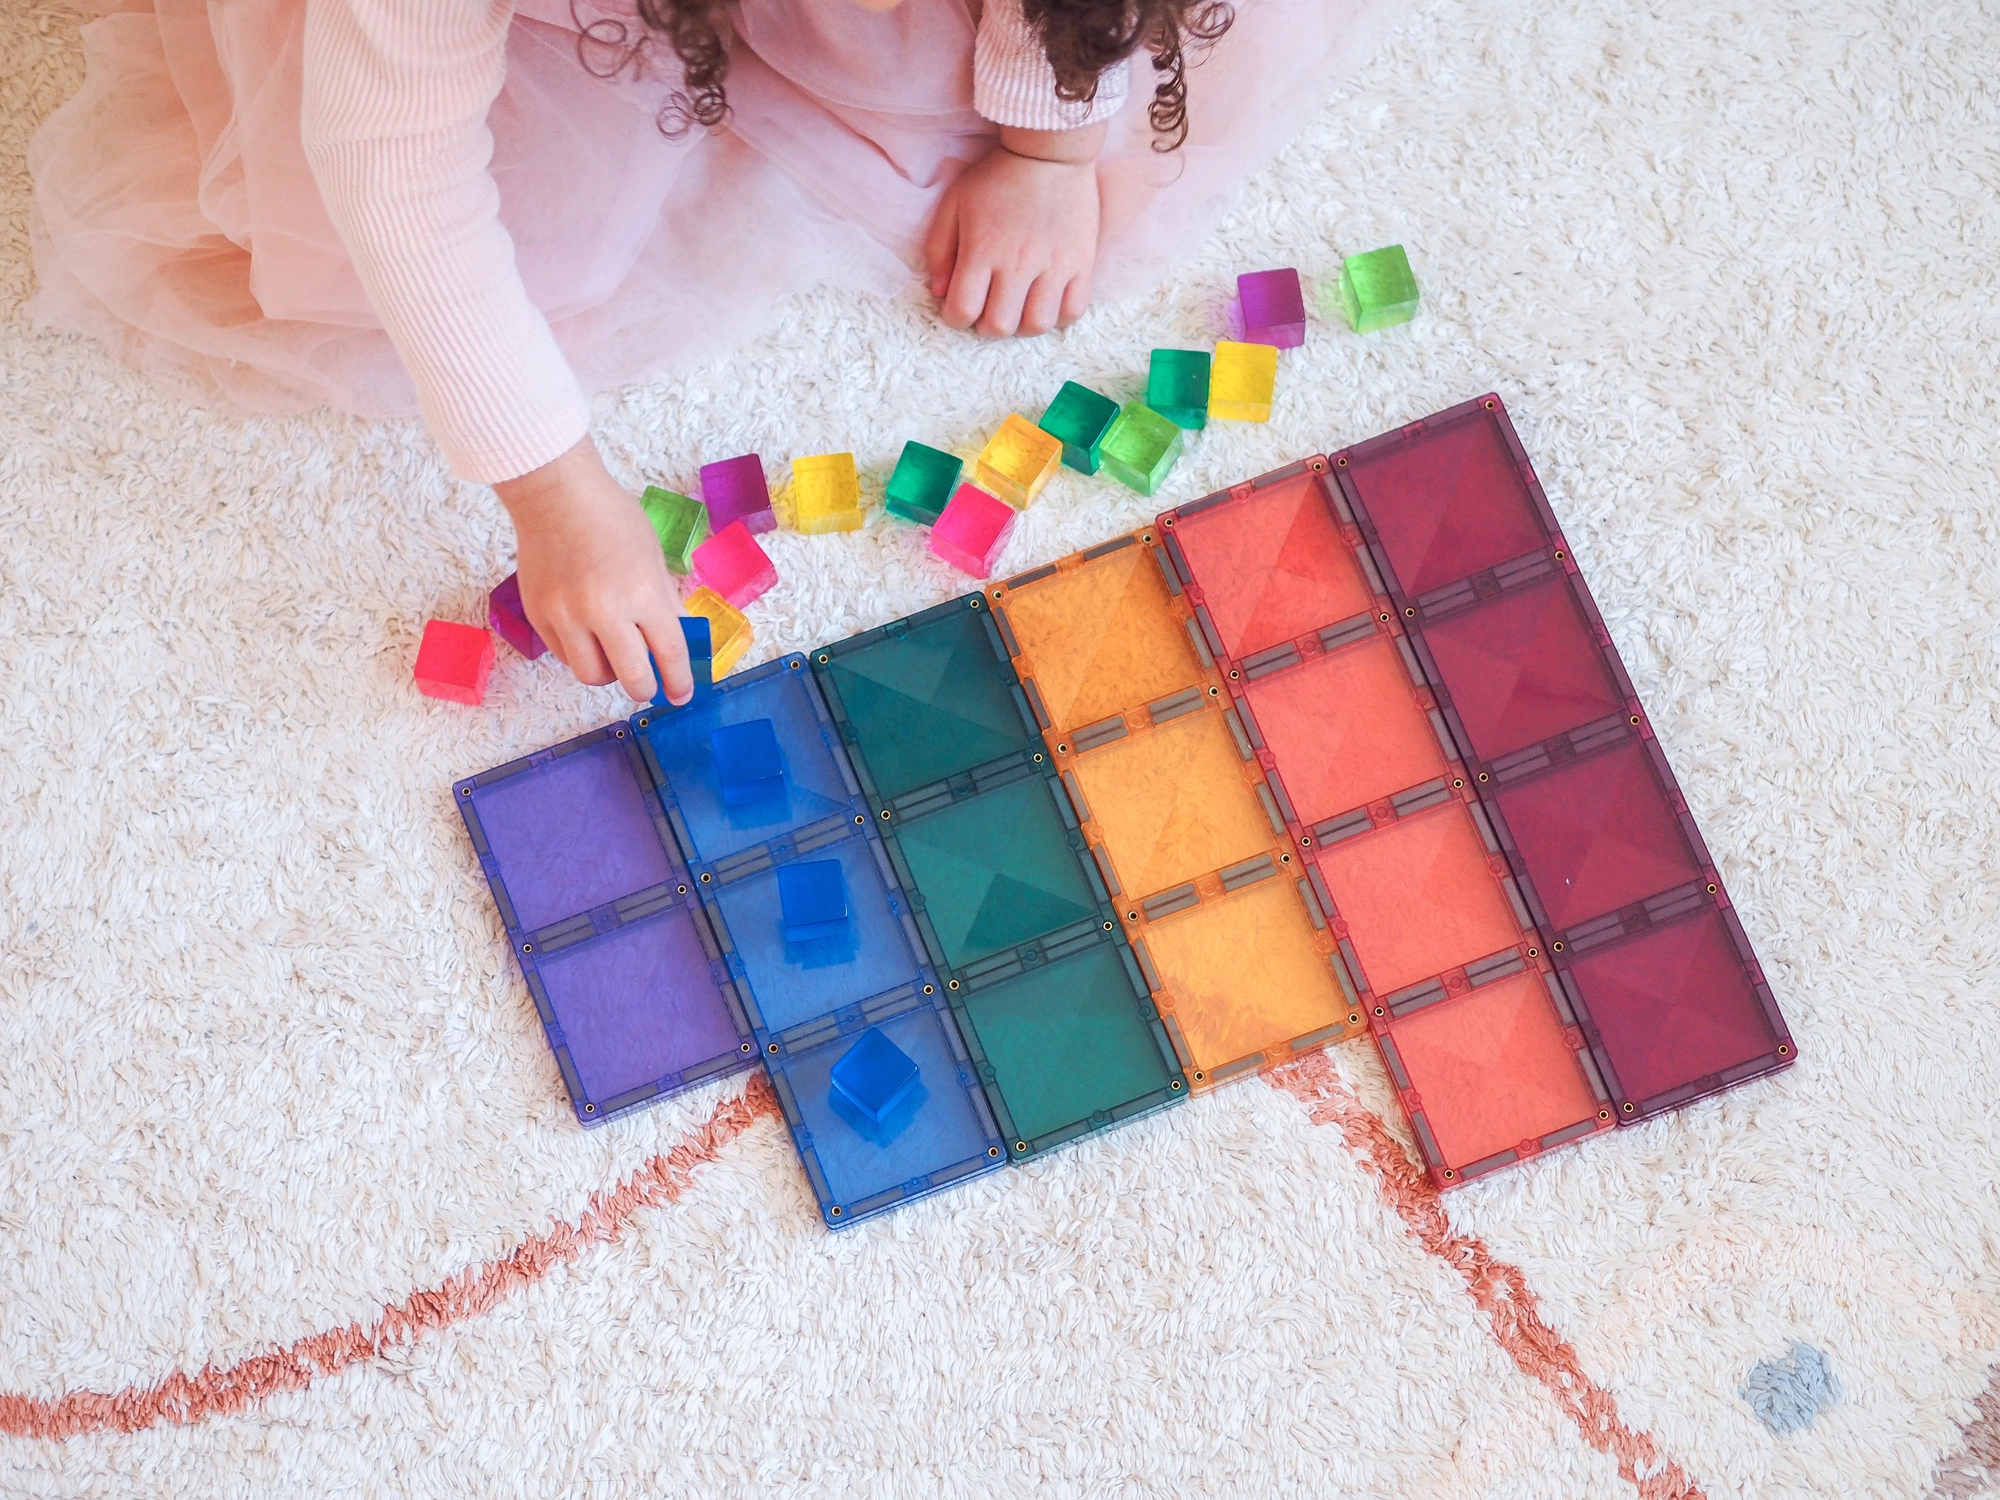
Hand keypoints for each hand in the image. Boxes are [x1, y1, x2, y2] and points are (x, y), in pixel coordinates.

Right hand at [493, 437, 692, 704]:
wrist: (554, 495)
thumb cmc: (612, 518)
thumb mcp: (654, 556)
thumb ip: (667, 601)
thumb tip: (682, 640)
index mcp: (642, 592)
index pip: (669, 653)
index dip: (680, 681)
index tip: (682, 694)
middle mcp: (604, 610)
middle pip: (631, 678)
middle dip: (646, 688)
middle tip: (649, 684)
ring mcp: (566, 615)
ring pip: (591, 675)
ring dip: (609, 674)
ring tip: (615, 656)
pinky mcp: (539, 615)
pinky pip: (564, 655)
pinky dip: (580, 654)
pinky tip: (588, 637)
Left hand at [925, 124, 1102, 336]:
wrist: (1050, 152)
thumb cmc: (998, 177)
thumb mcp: (955, 203)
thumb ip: (939, 249)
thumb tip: (940, 291)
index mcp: (982, 250)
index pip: (962, 311)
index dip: (955, 317)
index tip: (960, 304)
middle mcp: (1018, 264)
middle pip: (999, 326)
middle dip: (987, 325)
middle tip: (989, 307)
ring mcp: (1054, 266)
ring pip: (1037, 324)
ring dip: (1023, 325)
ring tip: (1019, 307)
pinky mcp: (1082, 263)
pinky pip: (1073, 311)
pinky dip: (1059, 316)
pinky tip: (1048, 301)